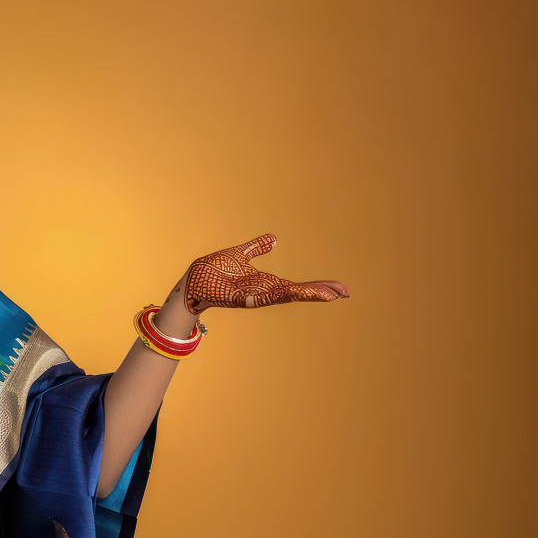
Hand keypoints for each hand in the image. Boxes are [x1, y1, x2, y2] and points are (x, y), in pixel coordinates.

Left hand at [182, 233, 349, 312]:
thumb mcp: (242, 254)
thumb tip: (274, 238)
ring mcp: (254, 296)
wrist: (193, 279)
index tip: (341, 289)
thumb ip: (257, 247)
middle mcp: (264, 292)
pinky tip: (296, 292)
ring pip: (286, 296)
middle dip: (320, 292)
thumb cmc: (214, 270)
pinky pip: (263, 297)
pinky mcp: (241, 298)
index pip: (298, 285)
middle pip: (298, 292)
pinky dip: (279, 295)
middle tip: (344, 293)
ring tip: (330, 295)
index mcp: (267, 283)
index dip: (319, 287)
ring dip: (307, 295)